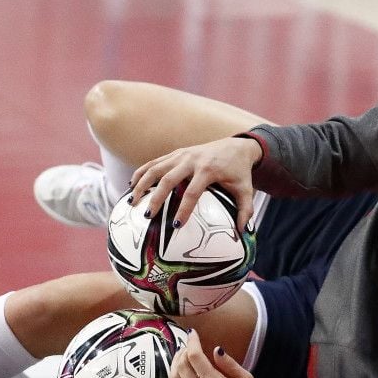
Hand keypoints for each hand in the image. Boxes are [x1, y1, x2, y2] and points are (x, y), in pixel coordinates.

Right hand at [129, 137, 261, 230]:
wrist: (236, 145)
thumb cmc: (240, 172)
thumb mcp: (246, 190)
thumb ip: (245, 211)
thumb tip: (244, 232)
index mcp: (208, 170)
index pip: (192, 192)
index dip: (183, 209)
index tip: (176, 226)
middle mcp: (191, 160)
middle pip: (168, 179)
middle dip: (156, 198)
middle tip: (147, 216)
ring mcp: (181, 154)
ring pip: (155, 168)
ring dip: (141, 184)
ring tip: (131, 202)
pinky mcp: (175, 153)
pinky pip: (154, 162)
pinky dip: (141, 173)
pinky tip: (131, 186)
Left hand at [169, 330, 269, 377]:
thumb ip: (228, 363)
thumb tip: (215, 349)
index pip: (194, 356)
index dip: (191, 341)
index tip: (192, 333)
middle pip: (181, 366)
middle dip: (182, 351)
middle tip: (188, 345)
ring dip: (175, 365)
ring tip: (182, 356)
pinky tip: (181, 374)